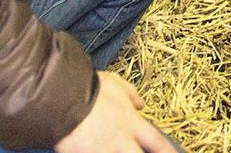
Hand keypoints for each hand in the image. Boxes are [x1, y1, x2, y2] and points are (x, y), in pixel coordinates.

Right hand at [55, 71, 181, 152]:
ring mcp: (103, 151)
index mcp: (131, 122)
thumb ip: (131, 95)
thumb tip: (141, 104)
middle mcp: (121, 141)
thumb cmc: (90, 87)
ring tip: (116, 151)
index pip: (157, 142)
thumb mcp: (116, 84)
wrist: (63, 97)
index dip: (168, 152)